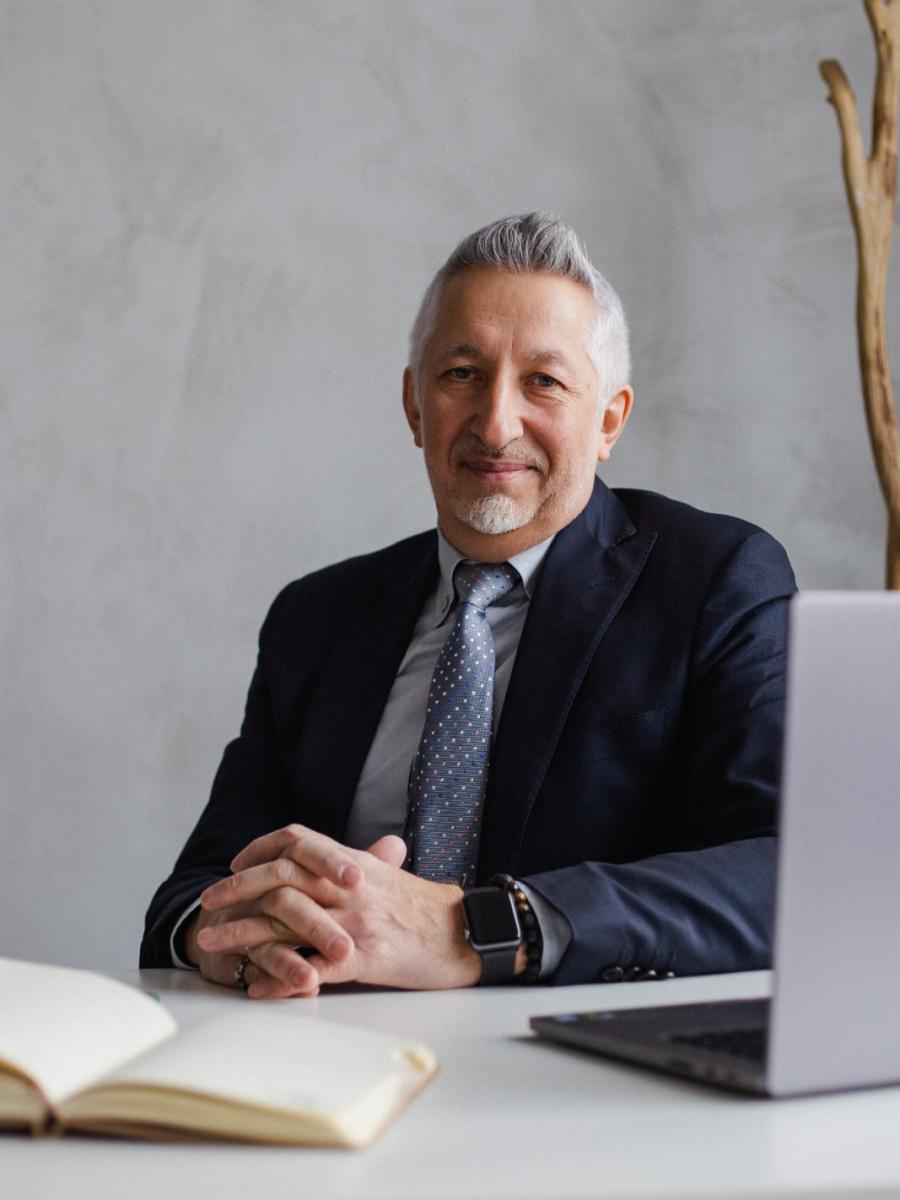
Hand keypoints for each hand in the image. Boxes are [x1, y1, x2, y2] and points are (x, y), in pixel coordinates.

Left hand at [198, 824, 481, 996]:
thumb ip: (357, 864)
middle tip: (208, 903)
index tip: (235, 864)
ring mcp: (354, 922)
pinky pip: (312, 968)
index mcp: (353, 863)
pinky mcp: (364, 958)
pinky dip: (281, 978)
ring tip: (214, 945)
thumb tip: (326, 863)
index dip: (260, 850)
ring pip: (287, 922)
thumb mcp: (389, 875)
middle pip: (281, 879)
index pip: (297, 842)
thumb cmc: (426, 908)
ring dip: (245, 934)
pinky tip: (257, 987)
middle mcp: (349, 888)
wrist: (464, 932)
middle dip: (238, 889)